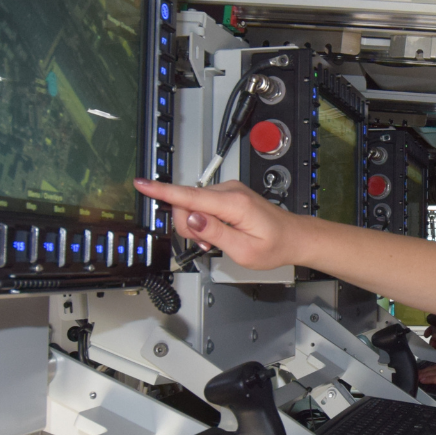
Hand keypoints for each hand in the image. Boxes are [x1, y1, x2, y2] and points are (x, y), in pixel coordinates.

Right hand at [134, 178, 306, 269]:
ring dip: (197, 226)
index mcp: (234, 203)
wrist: (293, 237)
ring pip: (192, 205)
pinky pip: (202, 204)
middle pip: (186, 203)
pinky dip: (204, 221)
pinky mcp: (228, 194)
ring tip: (216, 240)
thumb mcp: (243, 250)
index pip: (189, 195)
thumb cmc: (274, 245)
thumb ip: (215, 233)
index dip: (162, 191)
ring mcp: (229, 190)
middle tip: (207, 244)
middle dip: (189, 226)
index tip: (142, 184)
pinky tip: (217, 232)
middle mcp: (230, 191)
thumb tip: (193, 218)